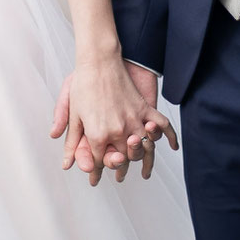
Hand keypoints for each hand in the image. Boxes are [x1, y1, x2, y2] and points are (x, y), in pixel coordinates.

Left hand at [50, 61, 176, 184]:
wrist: (99, 60)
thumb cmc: (83, 84)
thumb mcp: (73, 114)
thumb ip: (71, 142)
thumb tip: (66, 164)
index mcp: (98, 135)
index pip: (100, 162)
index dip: (97, 172)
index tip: (95, 178)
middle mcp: (118, 131)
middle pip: (123, 159)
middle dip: (120, 170)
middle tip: (119, 177)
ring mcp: (134, 120)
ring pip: (144, 149)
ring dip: (145, 163)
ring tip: (145, 173)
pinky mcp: (145, 108)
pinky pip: (161, 125)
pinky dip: (169, 136)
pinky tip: (173, 146)